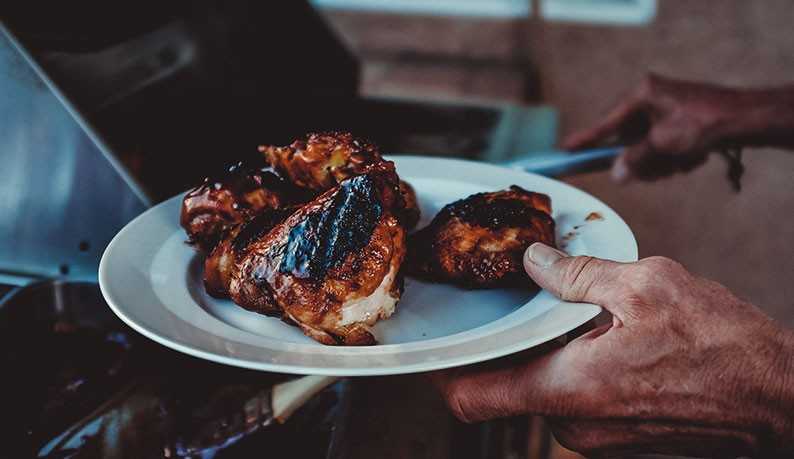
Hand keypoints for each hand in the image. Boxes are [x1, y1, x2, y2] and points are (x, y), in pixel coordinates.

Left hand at [431, 243, 793, 456]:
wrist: (779, 398)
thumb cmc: (722, 347)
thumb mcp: (646, 285)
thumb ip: (578, 274)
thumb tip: (535, 262)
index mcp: (567, 388)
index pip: (470, 396)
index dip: (439, 372)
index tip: (430, 345)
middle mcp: (573, 423)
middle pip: (504, 387)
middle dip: (501, 345)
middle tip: (508, 303)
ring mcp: (596, 435)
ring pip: (539, 391)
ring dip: (540, 353)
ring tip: (562, 311)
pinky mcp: (617, 435)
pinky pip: (571, 399)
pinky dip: (568, 367)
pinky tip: (595, 334)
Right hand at [564, 74, 751, 181]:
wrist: (744, 120)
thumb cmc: (702, 124)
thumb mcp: (662, 145)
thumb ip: (634, 160)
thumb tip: (616, 174)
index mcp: (641, 94)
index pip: (604, 123)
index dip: (584, 140)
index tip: (564, 151)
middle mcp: (650, 99)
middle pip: (627, 140)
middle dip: (640, 159)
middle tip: (652, 170)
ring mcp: (664, 111)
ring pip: (645, 148)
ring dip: (659, 162)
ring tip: (680, 162)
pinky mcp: (678, 122)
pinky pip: (662, 148)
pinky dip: (673, 158)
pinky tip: (690, 158)